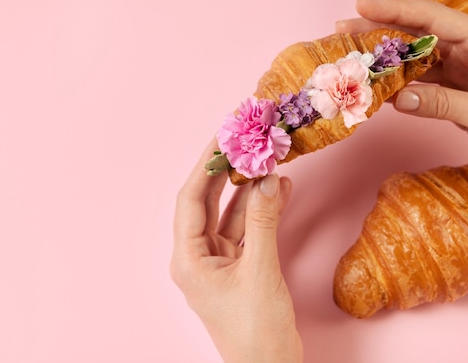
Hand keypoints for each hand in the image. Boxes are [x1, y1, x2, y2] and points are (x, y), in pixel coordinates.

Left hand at [170, 140, 301, 362]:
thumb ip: (264, 222)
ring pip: (232, 214)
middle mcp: (198, 257)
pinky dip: (263, 211)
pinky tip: (280, 190)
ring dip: (250, 190)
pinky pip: (249, 230)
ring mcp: (219, 262)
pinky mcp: (240, 267)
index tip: (221, 137)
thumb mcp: (259, 271)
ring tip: (269, 161)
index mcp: (188, 259)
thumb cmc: (255, 331)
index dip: (206, 165)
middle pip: (209, 202)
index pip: (190, 199)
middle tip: (244, 142)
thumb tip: (268, 180)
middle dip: (227, 172)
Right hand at [337, 0, 467, 202]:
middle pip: (418, 35)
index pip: (433, 19)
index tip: (361, 6)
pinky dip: (400, 87)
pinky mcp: (457, 96)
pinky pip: (422, 86)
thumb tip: (399, 97)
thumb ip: (444, 103)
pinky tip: (379, 89)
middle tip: (344, 31)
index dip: (395, 10)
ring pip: (417, 61)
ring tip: (354, 59)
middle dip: (381, 30)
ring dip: (387, 60)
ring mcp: (462, 74)